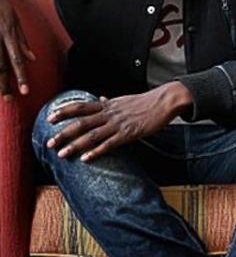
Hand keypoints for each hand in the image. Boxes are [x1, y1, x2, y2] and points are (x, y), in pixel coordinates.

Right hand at [0, 0, 35, 99]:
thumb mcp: (15, 20)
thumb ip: (22, 41)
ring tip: (1, 93)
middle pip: (1, 65)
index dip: (21, 77)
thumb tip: (32, 59)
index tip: (26, 92)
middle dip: (5, 84)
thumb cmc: (0, 4)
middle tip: (11, 99)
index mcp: (9, 34)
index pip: (16, 60)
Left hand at [45, 82, 193, 161]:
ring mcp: (118, 124)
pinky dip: (96, 151)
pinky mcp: (129, 134)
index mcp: (107, 105)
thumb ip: (110, 101)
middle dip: (63, 134)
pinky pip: (109, 144)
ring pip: (92, 135)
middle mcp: (109, 114)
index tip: (49, 117)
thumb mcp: (124, 99)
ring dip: (75, 145)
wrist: (164, 102)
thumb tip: (100, 98)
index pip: (80, 107)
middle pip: (81, 123)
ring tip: (62, 154)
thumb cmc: (146, 101)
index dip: (64, 111)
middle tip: (49, 143)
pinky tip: (86, 158)